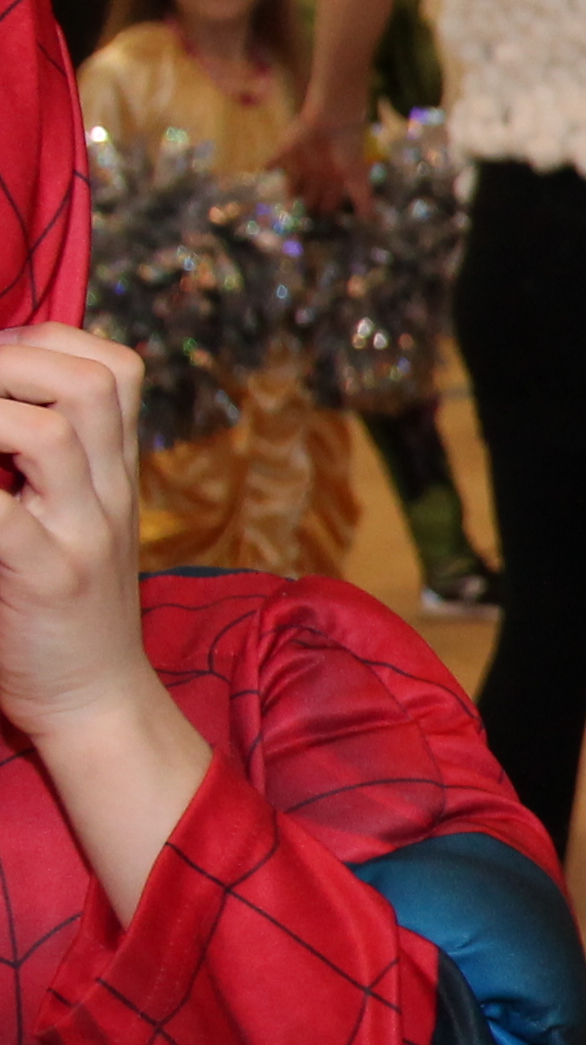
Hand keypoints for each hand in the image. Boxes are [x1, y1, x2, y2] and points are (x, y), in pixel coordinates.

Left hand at [0, 331, 210, 917]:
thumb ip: (48, 469)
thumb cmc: (64, 612)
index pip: (114, 369)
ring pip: (53, 431)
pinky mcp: (45, 576)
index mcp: (115, 475)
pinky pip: (2, 511)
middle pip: (89, 383)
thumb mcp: (78, 523)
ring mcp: (83, 535)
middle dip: (9, 361)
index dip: (45, 343)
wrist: (96, 701)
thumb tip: (2, 418)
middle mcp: (110, 495)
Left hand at [279, 111, 373, 215]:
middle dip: (305, 206)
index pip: (329, 199)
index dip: (325, 211)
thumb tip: (372, 221)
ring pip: (293, 181)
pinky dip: (269, 164)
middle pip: (310, 194)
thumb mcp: (358, 178)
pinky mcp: (288, 149)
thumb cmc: (349, 148)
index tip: (320, 224)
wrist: (335, 120)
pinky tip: (264, 170)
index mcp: (336, 178)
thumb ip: (363, 200)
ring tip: (282, 206)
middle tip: (298, 220)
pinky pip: (275, 159)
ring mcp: (303, 161)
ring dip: (288, 191)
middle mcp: (319, 172)